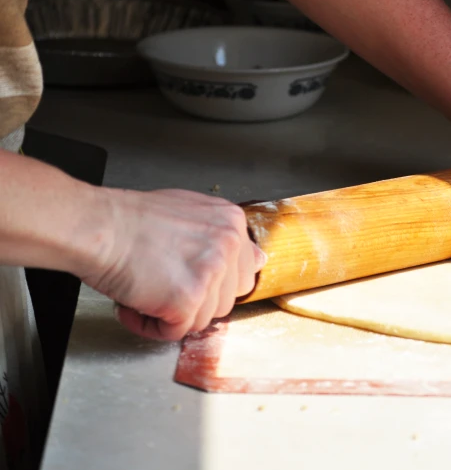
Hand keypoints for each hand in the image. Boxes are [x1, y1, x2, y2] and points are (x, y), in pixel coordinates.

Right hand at [77, 189, 264, 340]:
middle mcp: (228, 244)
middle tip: (162, 283)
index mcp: (231, 223)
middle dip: (193, 300)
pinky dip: (149, 325)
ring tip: (144, 288)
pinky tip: (133, 301)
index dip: (214, 284)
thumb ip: (223, 238)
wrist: (97, 226)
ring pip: (202, 319)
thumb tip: (258, 259)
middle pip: (225, 300)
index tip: (192, 281)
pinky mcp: (188, 298)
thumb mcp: (191, 213)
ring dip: (170, 313)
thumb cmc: (130, 220)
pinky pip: (176, 331)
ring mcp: (211, 271)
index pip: (244, 272)